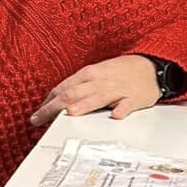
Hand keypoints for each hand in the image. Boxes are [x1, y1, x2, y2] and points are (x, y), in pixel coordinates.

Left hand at [30, 55, 161, 126]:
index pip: (63, 89)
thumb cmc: (119, 72)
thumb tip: (56, 100)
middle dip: (53, 107)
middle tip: (39, 119)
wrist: (150, 66)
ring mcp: (117, 89)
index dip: (47, 101)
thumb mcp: (95, 74)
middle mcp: (99, 81)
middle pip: (73, 93)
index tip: (37, 114)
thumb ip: (77, 87)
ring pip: (97, 97)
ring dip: (83, 105)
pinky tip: (116, 115)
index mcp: (87, 75)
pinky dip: (122, 109)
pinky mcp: (135, 97)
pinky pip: (128, 104)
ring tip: (70, 114)